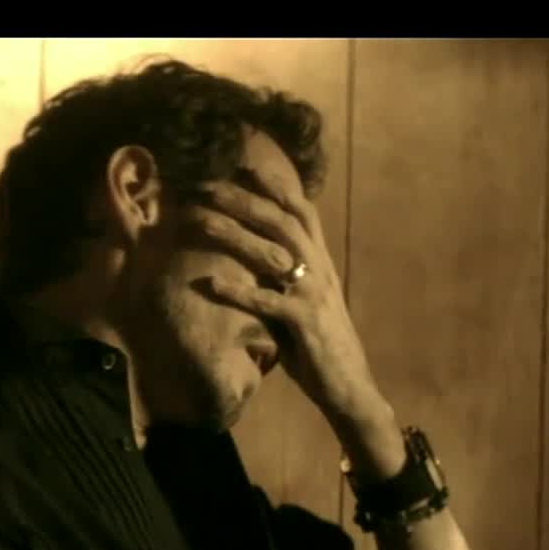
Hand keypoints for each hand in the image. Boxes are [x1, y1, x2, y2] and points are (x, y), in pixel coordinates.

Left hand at [183, 172, 389, 428]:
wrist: (348, 385)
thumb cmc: (318, 342)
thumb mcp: (303, 299)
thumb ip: (284, 274)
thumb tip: (252, 253)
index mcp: (320, 261)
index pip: (300, 211)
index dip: (275, 186)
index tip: (243, 164)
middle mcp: (319, 270)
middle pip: (281, 222)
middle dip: (244, 199)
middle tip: (207, 184)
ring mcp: (313, 295)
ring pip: (274, 253)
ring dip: (234, 234)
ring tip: (199, 219)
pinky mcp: (304, 324)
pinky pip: (268, 303)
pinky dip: (238, 292)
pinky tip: (210, 284)